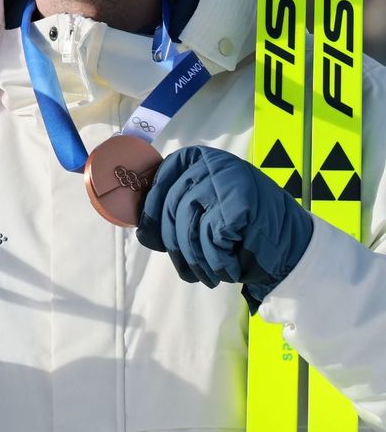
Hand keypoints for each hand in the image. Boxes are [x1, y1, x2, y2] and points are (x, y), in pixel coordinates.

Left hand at [137, 145, 314, 304]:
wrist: (291, 244)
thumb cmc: (243, 228)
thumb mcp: (206, 205)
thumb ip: (177, 205)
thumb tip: (140, 227)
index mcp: (197, 158)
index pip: (158, 183)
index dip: (150, 214)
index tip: (150, 238)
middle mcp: (210, 163)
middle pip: (170, 208)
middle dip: (175, 246)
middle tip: (187, 268)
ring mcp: (225, 179)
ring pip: (188, 226)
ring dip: (196, 259)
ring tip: (209, 273)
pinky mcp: (237, 202)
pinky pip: (210, 238)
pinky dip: (217, 260)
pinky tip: (230, 266)